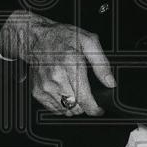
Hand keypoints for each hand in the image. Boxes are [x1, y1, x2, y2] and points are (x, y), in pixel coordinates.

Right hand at [0, 10, 115, 116]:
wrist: (36, 37)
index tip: (99, 110)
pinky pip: (54, 108)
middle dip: (85, 105)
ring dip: (73, 105)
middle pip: (76, 106)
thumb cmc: (61, 37)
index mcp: (70, 63)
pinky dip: (62, 105)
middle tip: (86, 95)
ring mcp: (45, 85)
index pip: (84, 97)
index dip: (94, 108)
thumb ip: (101, 63)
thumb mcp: (87, 41)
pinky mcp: (38, 91)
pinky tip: (64, 92)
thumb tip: (110, 82)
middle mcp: (56, 77)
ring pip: (65, 109)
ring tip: (74, 92)